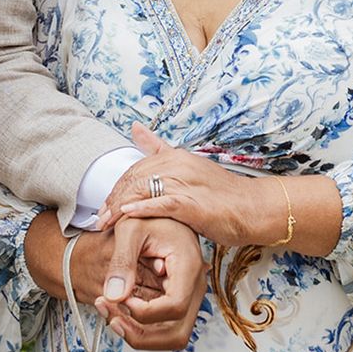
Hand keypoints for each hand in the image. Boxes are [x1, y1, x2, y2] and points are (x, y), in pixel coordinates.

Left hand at [23, 211, 205, 349]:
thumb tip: (113, 297)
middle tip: (112, 320)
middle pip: (178, 334)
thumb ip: (120, 262)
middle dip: (141, 335)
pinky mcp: (179, 300)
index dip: (144, 312)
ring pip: (173, 336)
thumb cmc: (147, 215)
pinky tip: (118, 310)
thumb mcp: (129, 229)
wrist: (159, 210)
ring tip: (111, 317)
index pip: (174, 307)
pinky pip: (165, 326)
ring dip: (140, 335)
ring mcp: (189, 296)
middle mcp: (195, 286)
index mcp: (188, 266)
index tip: (121, 299)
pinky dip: (141, 326)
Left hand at [97, 122, 254, 244]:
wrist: (254, 208)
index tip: (104, 206)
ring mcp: (186, 183)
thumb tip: (136, 128)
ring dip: (120, 208)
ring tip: (106, 223)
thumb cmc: (220, 194)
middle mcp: (178, 165)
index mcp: (175, 156)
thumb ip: (159, 148)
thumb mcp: (188, 166)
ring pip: (142, 191)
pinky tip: (127, 216)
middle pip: (133, 179)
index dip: (116, 188)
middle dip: (113, 199)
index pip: (133, 170)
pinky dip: (142, 209)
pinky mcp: (193, 203)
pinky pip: (161, 204)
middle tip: (99, 219)